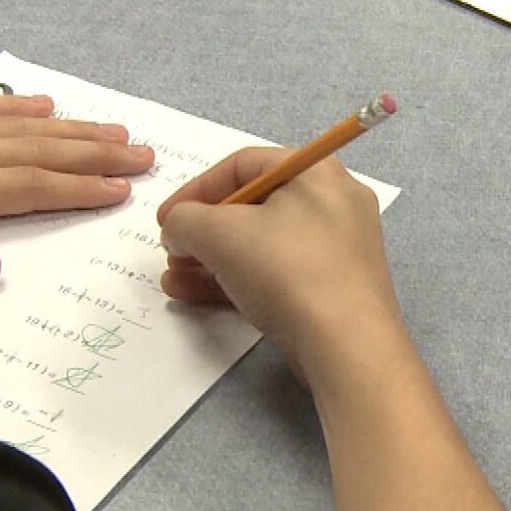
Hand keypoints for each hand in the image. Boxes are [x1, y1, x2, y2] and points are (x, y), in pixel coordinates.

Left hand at [0, 96, 153, 282]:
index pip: (29, 188)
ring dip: (71, 130)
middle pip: (38, 151)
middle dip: (95, 154)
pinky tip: (41, 104)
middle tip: (146, 152)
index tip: (126, 190)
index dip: (80, 189)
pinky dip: (16, 107)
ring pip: (19, 129)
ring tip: (115, 129)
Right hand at [157, 151, 407, 390]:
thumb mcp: (218, 232)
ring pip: (261, 245)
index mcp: (316, 172)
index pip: (244, 165)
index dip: (196, 188)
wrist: (345, 345)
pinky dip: (236, 280)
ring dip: (211, 259)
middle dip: (203, 230)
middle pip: (252, 207)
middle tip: (172, 251)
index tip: (165, 218)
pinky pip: (276, 274)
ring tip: (173, 277)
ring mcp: (336, 249)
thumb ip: (184, 220)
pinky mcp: (332, 289)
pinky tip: (193, 294)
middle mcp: (333, 204)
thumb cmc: (286, 270)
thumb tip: (179, 230)